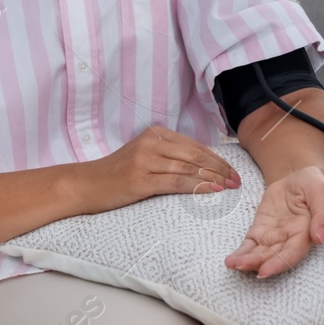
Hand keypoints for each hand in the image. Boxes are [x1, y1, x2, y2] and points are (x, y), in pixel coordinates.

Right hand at [86, 125, 240, 212]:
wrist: (85, 185)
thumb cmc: (117, 174)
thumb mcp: (144, 156)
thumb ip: (169, 155)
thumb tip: (203, 165)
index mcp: (155, 134)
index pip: (195, 146)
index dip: (217, 158)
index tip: (232, 170)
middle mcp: (152, 143)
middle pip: (196, 155)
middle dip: (220, 168)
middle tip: (238, 180)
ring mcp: (146, 160)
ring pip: (189, 168)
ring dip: (214, 178)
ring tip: (230, 187)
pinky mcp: (141, 179)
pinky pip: (176, 182)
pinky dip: (198, 186)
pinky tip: (212, 190)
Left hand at [224, 165, 323, 276]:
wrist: (298, 177)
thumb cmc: (313, 185)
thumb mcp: (321, 192)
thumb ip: (323, 214)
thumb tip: (319, 238)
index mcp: (305, 233)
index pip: (292, 253)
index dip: (279, 263)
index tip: (264, 271)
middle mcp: (289, 240)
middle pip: (272, 257)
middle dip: (256, 263)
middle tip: (239, 266)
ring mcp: (273, 237)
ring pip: (259, 254)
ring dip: (245, 261)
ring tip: (231, 263)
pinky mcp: (260, 231)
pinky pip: (250, 246)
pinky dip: (240, 253)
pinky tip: (231, 260)